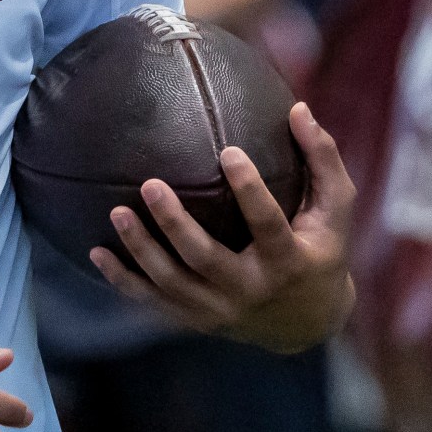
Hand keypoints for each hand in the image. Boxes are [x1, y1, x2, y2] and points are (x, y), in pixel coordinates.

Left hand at [90, 103, 357, 352]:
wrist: (306, 323)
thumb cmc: (322, 250)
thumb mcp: (335, 210)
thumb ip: (323, 159)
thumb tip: (299, 108)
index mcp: (287, 261)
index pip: (268, 224)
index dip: (250, 190)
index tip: (228, 151)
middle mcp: (250, 290)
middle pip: (206, 259)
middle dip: (175, 224)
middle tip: (150, 185)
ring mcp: (220, 310)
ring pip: (172, 283)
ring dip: (141, 250)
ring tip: (115, 212)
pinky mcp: (197, 320)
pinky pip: (154, 302)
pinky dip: (123, 280)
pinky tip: (96, 252)